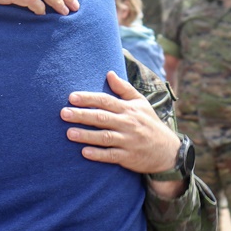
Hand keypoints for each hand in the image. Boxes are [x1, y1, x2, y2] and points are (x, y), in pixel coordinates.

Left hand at [62, 71, 184, 197]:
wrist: (167, 151)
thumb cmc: (149, 124)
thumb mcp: (141, 103)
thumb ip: (124, 89)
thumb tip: (109, 73)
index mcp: (128, 109)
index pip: (106, 101)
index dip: (89, 98)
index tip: (71, 97)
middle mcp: (128, 124)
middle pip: (102, 117)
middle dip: (82, 115)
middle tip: (64, 113)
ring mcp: (128, 141)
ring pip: (105, 137)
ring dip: (86, 135)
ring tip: (69, 133)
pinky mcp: (128, 157)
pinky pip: (111, 155)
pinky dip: (98, 154)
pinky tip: (84, 152)